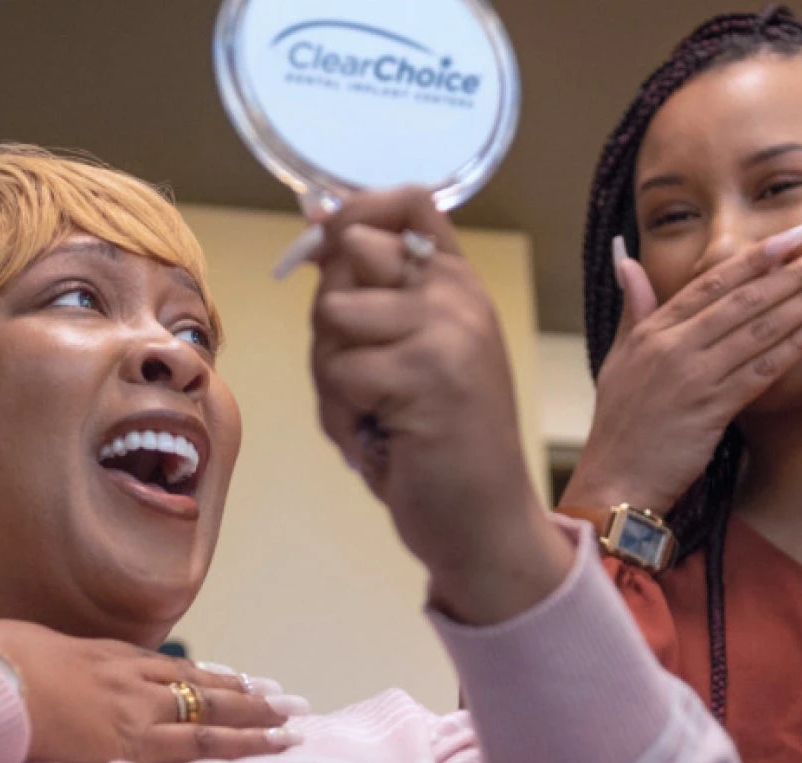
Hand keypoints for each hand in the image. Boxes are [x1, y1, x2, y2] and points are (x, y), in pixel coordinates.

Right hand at [0, 586, 305, 762]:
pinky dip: (241, 745)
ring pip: (212, 712)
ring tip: (294, 725)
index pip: (166, 670)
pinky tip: (271, 745)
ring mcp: (133, 710)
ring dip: (257, 720)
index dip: (205, 678)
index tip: (236, 681)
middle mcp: (126, 678)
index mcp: (99, 657)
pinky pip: (199, 746)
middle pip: (200, 686)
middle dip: (247, 696)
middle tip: (287, 701)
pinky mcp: (131, 745)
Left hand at [309, 187, 572, 625]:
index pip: (409, 201)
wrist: (484, 523)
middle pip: (349, 254)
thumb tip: (317, 223)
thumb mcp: (411, 357)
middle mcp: (459, 297)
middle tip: (358, 376)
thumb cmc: (437, 447)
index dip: (353, 212)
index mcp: (460, 286)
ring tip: (370, 415)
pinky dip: (339, 416)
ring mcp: (447, 331)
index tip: (327, 249)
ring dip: (330, 377)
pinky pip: (339, 372)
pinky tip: (375, 441)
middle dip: (329, 318)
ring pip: (333, 315)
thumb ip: (374, 297)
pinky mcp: (425, 373)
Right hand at [561, 225, 801, 516]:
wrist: (615, 479)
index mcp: (652, 331)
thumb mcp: (618, 357)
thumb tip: (626, 260)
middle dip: (799, 269)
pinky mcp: (712, 409)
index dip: (758, 257)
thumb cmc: (619, 423)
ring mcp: (694, 377)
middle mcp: (674, 347)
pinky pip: (763, 368)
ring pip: (760, 328)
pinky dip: (798, 342)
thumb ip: (633, 308)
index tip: (798, 235)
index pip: (711, 282)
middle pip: (745, 299)